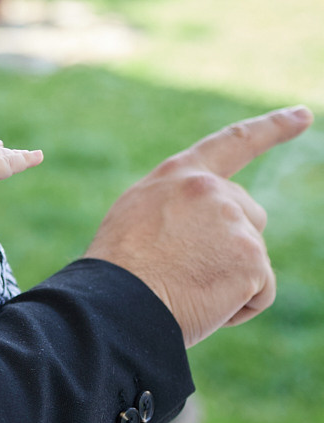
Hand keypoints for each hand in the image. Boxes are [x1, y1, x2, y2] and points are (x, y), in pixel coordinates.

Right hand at [88, 106, 312, 346]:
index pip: (235, 142)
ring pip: (254, 259)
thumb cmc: (119, 270)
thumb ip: (180, 204)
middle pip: (251, 218)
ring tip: (185, 288)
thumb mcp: (139, 214)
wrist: (118, 303)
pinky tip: (204, 305)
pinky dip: (240, 307)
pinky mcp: (252, 259)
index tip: (303, 115)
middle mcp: (213, 190)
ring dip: (230, 280)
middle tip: (187, 270)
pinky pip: (261, 292)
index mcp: (181, 174)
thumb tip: (208, 226)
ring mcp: (235, 223)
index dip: (274, 127)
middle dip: (233, 246)